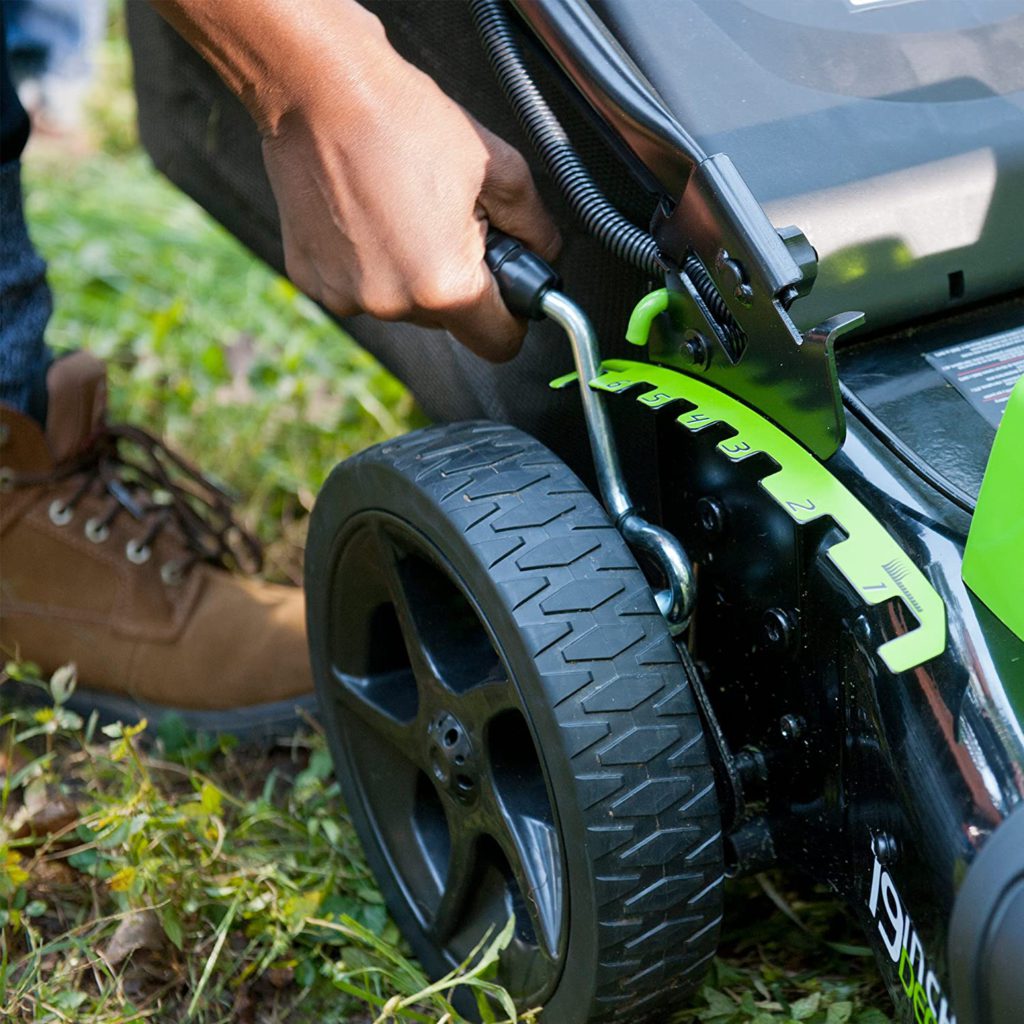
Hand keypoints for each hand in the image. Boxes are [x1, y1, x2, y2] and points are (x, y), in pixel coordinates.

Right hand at [154, 0, 560, 361]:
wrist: (319, 84)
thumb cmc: (404, 117)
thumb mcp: (499, 167)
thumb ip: (535, 228)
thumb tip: (545, 255)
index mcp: (444, 285)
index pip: (499, 344)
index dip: (513, 317)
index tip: (508, 288)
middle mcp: (392, 304)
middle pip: (449, 321)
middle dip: (458, 280)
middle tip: (449, 220)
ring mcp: (346, 296)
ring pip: (404, 305)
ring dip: (412, 271)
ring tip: (404, 208)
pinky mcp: (311, 281)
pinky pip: (360, 288)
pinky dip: (371, 261)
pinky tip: (367, 213)